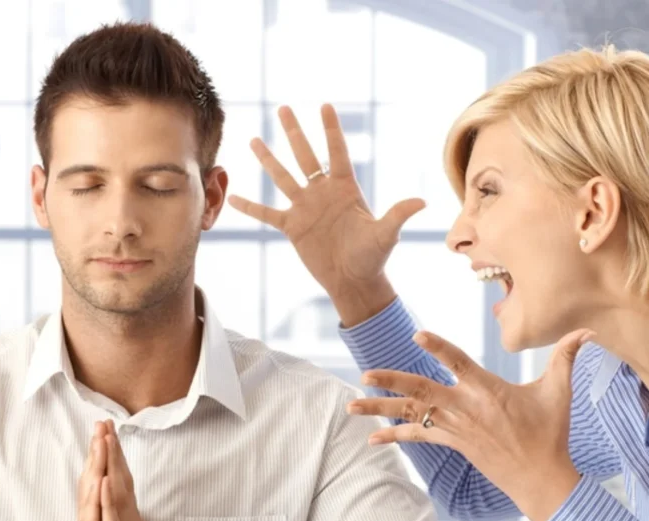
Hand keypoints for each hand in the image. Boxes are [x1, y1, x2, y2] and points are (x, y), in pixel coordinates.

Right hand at [55, 422, 113, 520]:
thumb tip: (110, 515)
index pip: (100, 486)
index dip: (105, 459)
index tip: (109, 434)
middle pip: (92, 482)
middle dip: (98, 452)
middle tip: (101, 422)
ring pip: (91, 495)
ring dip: (95, 466)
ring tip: (99, 439)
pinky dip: (96, 499)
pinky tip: (99, 480)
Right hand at [227, 104, 424, 324]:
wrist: (353, 281)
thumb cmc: (373, 257)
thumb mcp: (386, 235)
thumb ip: (397, 215)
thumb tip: (422, 202)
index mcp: (345, 189)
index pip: (336, 152)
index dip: (331, 129)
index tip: (324, 105)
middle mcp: (322, 193)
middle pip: (305, 155)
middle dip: (294, 132)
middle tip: (283, 108)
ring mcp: (304, 208)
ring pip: (282, 177)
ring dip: (268, 159)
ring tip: (254, 139)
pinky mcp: (292, 227)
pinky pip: (266, 213)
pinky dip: (250, 207)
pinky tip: (233, 198)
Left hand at [348, 329, 592, 520]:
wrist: (541, 478)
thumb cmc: (550, 433)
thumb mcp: (559, 392)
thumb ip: (566, 358)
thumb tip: (588, 332)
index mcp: (487, 390)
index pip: (458, 362)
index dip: (438, 348)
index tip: (418, 334)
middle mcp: (465, 407)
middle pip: (421, 391)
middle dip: (391, 381)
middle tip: (364, 375)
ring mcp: (454, 427)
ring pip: (411, 415)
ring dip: (379, 410)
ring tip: (350, 406)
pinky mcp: (451, 443)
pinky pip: (416, 438)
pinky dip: (393, 437)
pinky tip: (370, 438)